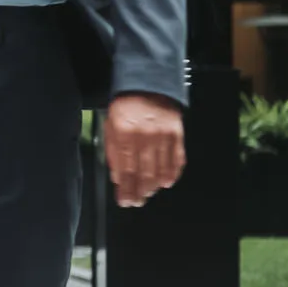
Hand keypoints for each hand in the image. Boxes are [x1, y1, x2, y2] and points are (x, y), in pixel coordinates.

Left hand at [103, 92, 185, 208]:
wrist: (148, 84)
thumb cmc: (126, 106)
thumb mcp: (111, 126)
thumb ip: (113, 153)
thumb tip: (118, 178)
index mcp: (124, 133)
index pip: (126, 170)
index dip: (126, 189)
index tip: (124, 201)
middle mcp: (145, 136)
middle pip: (144, 174)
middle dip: (140, 192)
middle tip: (137, 202)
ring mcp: (163, 135)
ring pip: (161, 170)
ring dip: (154, 186)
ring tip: (148, 194)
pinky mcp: (177, 133)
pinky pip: (176, 159)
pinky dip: (172, 174)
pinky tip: (166, 182)